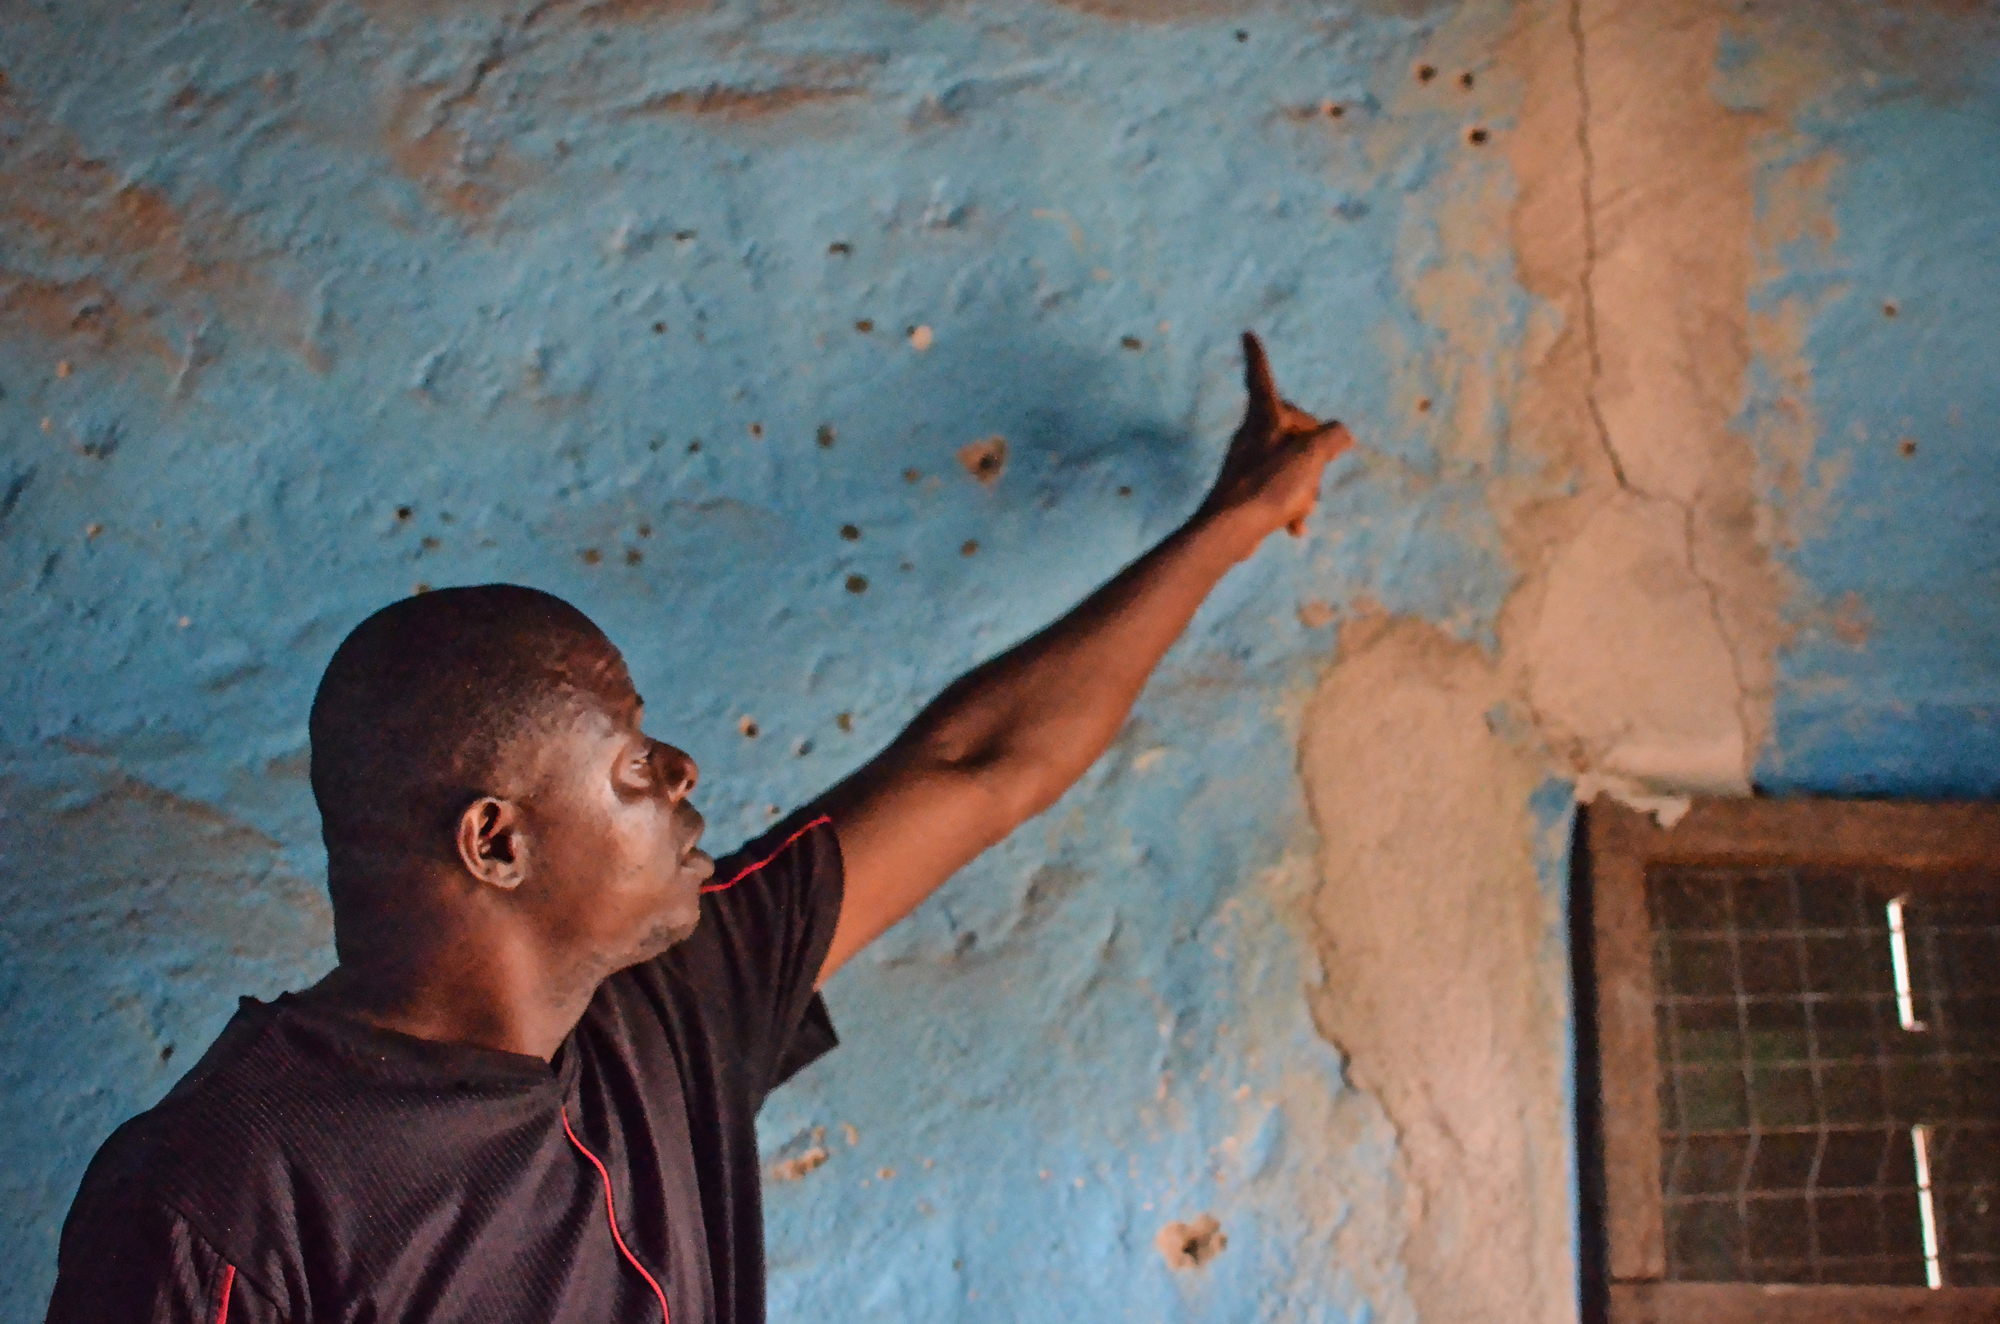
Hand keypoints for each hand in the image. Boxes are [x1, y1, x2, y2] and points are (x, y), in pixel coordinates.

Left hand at [1198, 331, 1350, 538]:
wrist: (1231, 529)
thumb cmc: (1269, 485)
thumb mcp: (1311, 456)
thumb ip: (1331, 438)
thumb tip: (1342, 434)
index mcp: (1263, 417)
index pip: (1261, 378)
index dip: (1257, 357)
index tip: (1245, 334)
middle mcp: (1251, 434)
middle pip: (1293, 430)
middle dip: (1313, 453)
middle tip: (1317, 471)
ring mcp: (1246, 461)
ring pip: (1290, 463)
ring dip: (1305, 486)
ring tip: (1302, 507)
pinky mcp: (1245, 488)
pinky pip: (1278, 489)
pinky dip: (1291, 505)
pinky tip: (1295, 528)